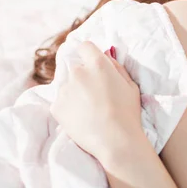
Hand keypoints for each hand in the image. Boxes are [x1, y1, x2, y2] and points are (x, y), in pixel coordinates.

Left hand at [50, 41, 143, 161]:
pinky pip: (61, 101)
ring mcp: (64, 89)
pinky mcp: (56, 106)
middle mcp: (77, 72)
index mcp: (97, 64)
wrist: (115, 141)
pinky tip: (82, 118)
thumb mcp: (131, 85)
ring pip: (68, 85)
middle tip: (96, 94)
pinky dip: (69, 107)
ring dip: (76, 92)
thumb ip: (116, 67)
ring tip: (90, 110)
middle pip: (76, 67)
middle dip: (84, 76)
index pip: (85, 46)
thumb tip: (106, 56)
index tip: (93, 64)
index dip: (89, 54)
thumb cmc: (128, 113)